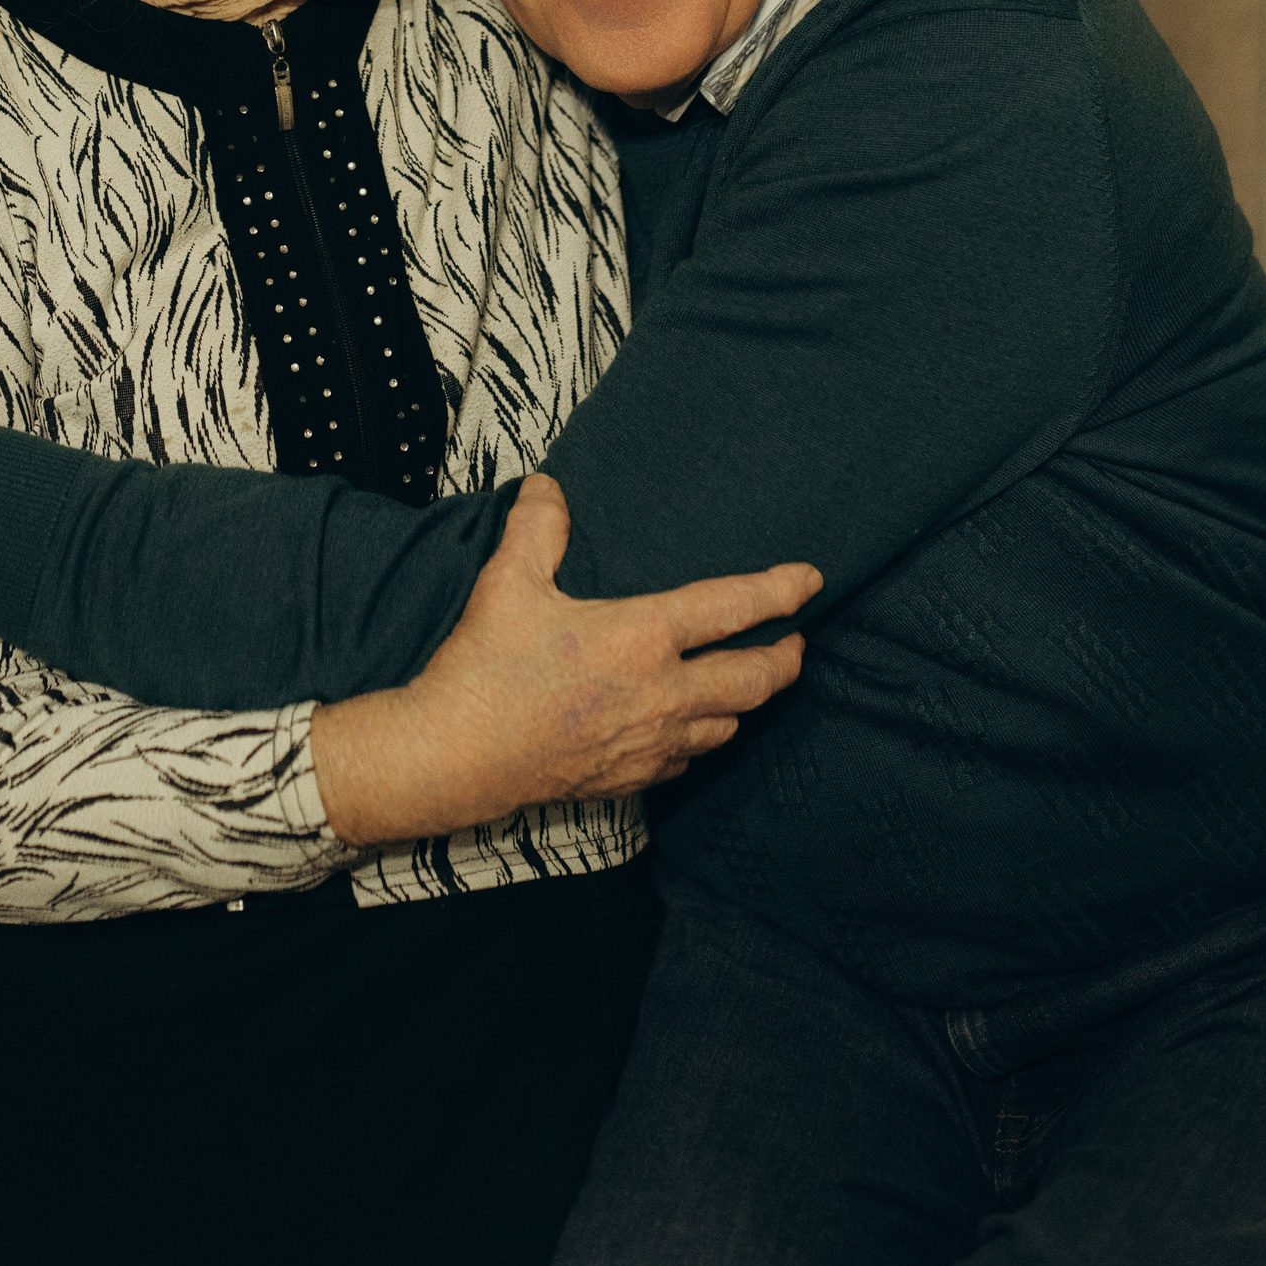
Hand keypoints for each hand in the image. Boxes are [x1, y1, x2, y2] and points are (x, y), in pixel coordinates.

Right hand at [309, 475, 817, 846]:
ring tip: (750, 685)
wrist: (455, 757)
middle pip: (752, 680)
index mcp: (640, 637)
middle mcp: (660, 694)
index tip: (810, 580)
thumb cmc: (484, 667)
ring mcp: (650, 743)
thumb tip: (549, 487)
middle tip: (798, 644)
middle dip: (784, 660)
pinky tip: (691, 730)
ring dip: (747, 703)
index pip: (731, 608)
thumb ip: (537, 527)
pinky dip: (702, 739)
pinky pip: (687, 759)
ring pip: (728, 725)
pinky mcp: (630, 778)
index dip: (778, 591)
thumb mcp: (508, 581)